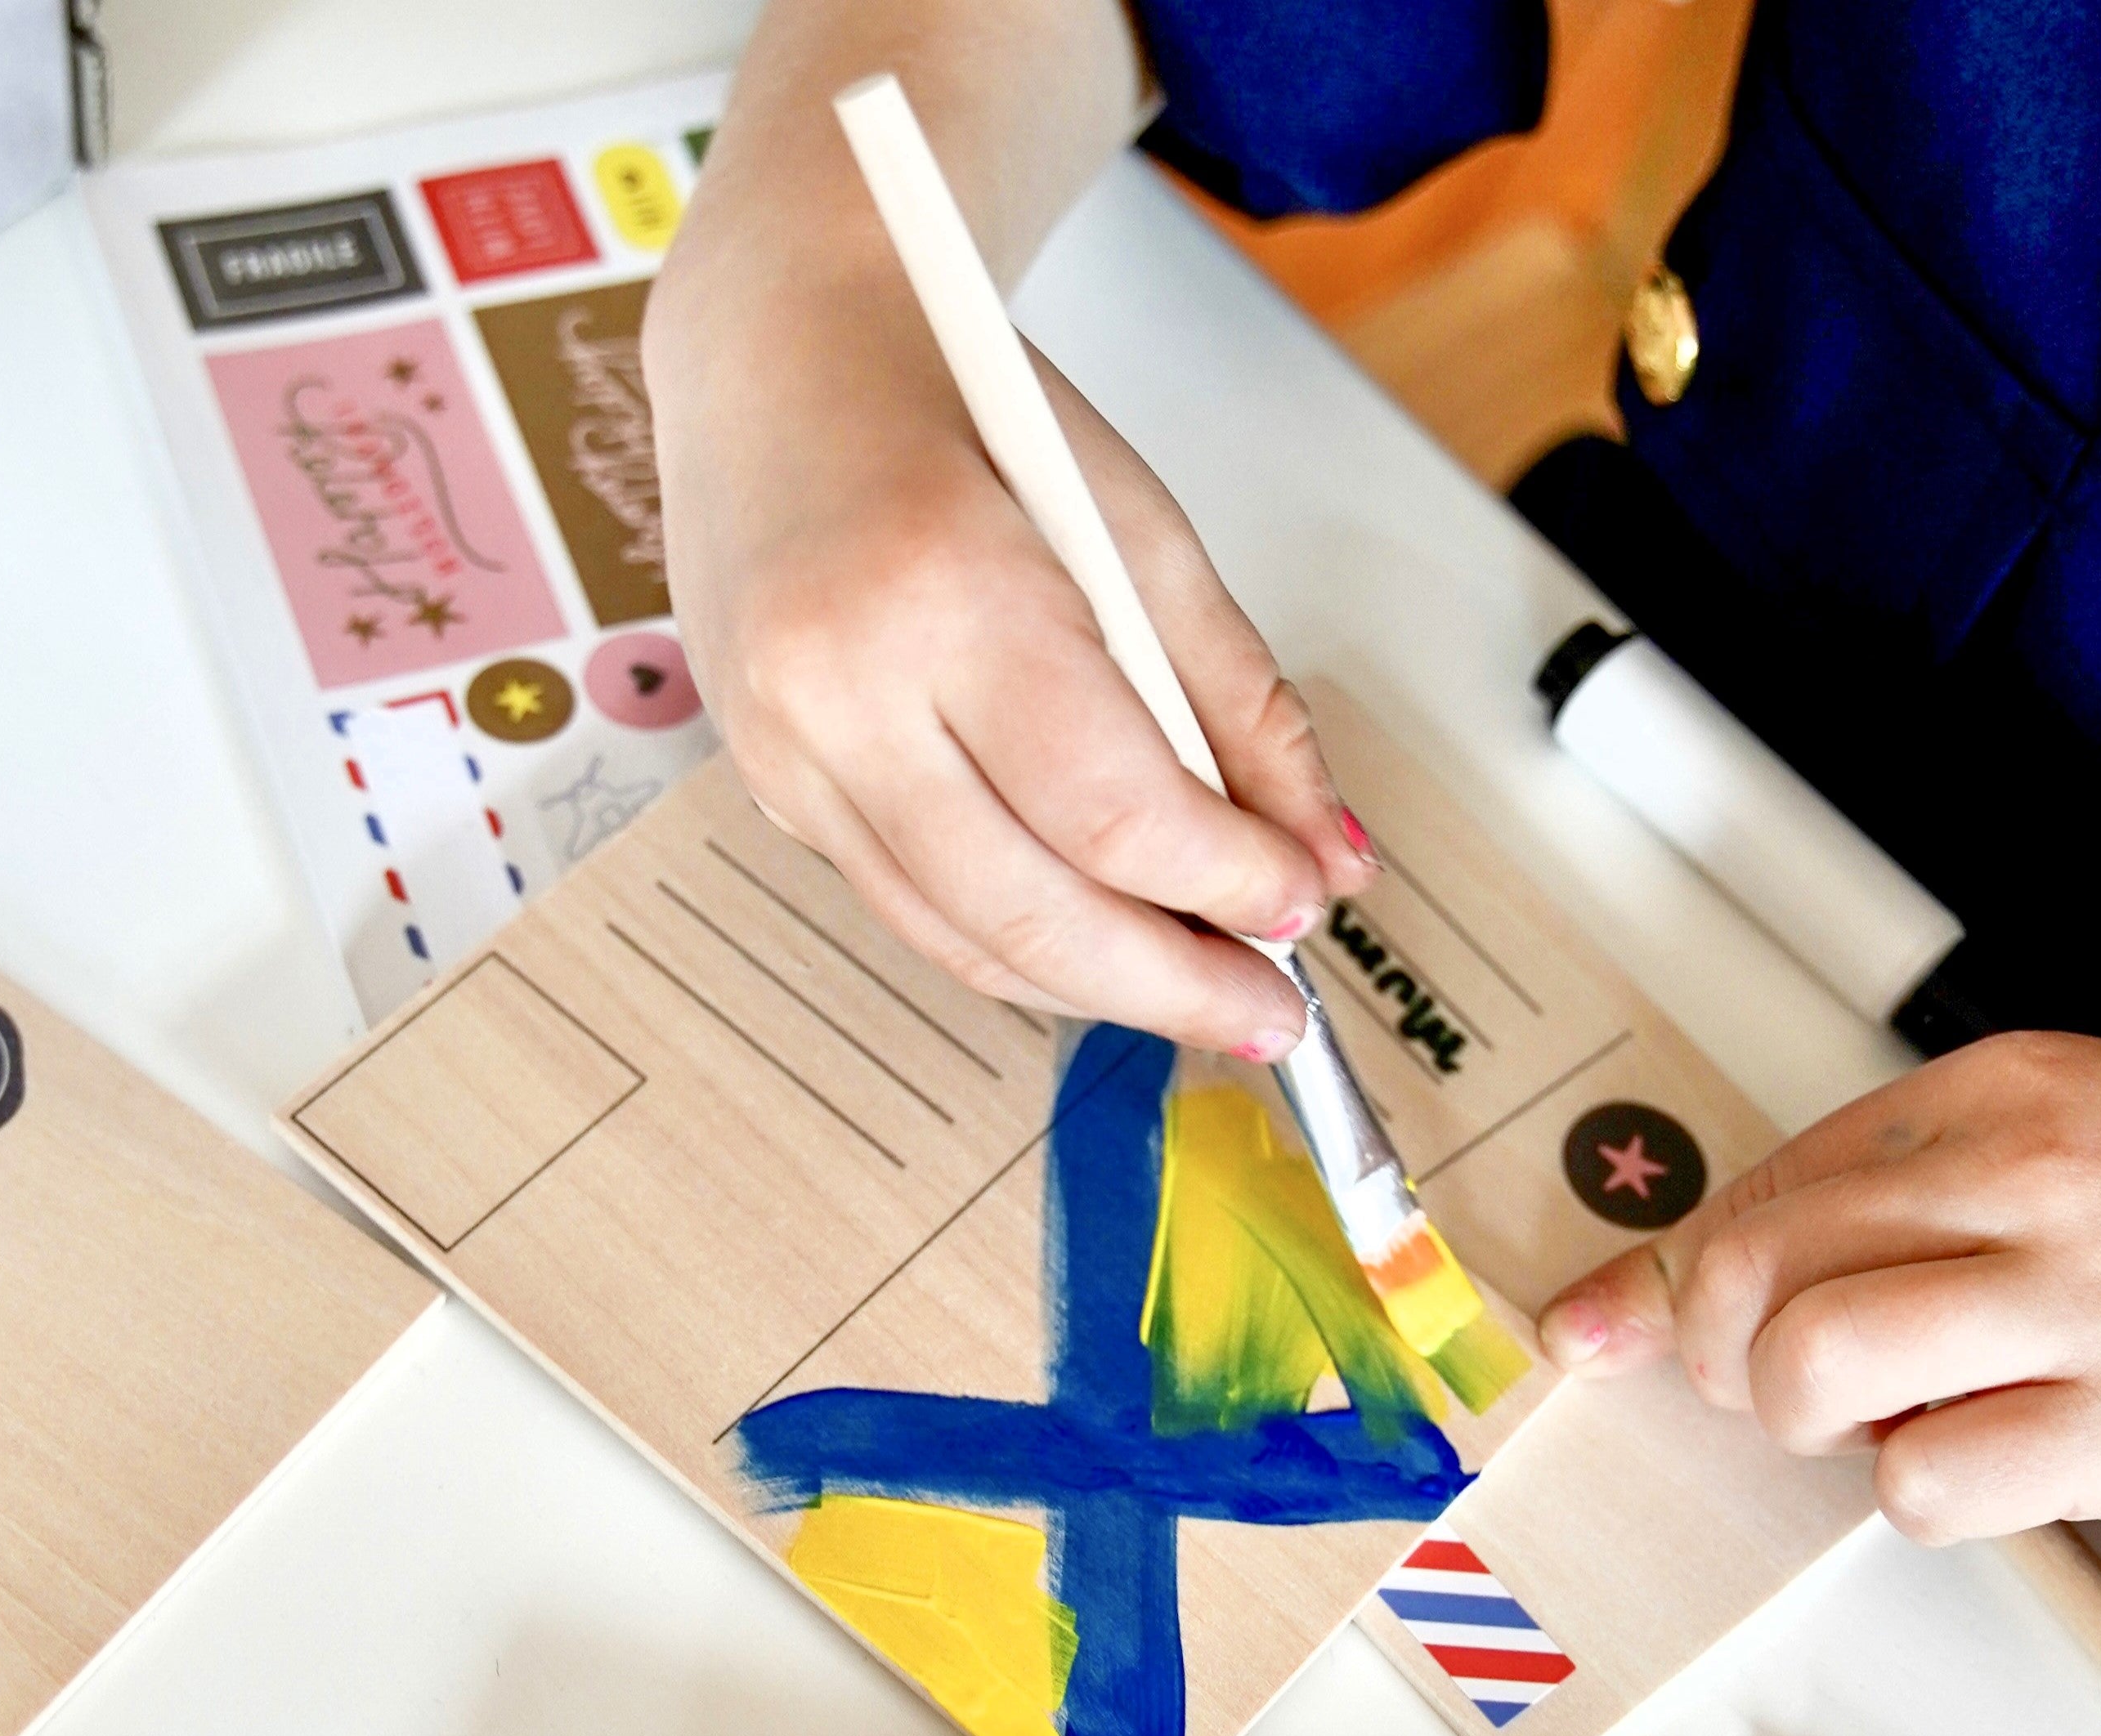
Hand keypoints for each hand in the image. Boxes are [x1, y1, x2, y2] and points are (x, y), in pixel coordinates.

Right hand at [648, 176, 1367, 1055]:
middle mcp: (839, 691)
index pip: (1110, 811)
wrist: (777, 353)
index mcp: (941, 592)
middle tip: (1271, 1018)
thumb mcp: (1135, 528)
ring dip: (1102, 987)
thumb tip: (1329, 862)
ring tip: (1207, 994)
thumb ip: (1242, 706)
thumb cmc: (962, 411)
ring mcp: (786, 755)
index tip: (1305, 906)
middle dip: (1172, 985)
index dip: (1225, 884)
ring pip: (966, 940)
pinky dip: (1022, 947)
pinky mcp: (771, 793)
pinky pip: (915, 911)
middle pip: (1032, 910)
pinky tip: (1106, 946)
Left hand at [1534, 1033, 2100, 1536]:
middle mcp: (2034, 1170)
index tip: (1653, 1330)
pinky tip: (1992, 1465)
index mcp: (2013, 1081)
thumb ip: (1905, 1190)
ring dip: (1806, 1423)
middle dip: (1724, 1356)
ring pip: (1807, 1365)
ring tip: (1884, 1424)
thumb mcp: (2084, 1139)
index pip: (1768, 1176)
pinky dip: (1921, 1498)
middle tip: (1781, 1390)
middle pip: (1751, 1267)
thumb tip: (1676, 1290)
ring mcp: (2079, 1297)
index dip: (1688, 1275)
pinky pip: (1919, 1484)